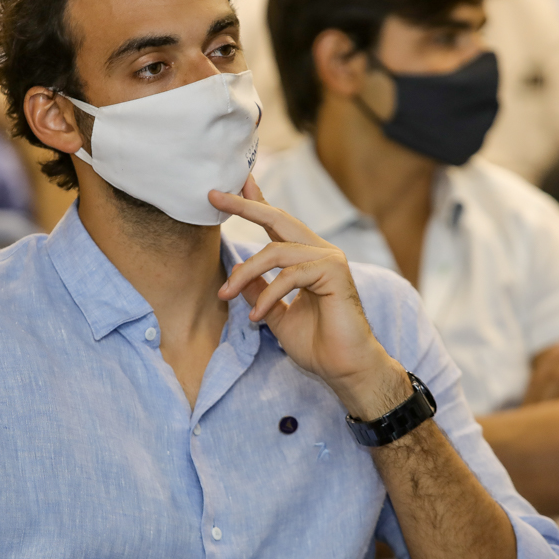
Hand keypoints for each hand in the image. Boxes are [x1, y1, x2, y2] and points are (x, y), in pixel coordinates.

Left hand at [211, 176, 411, 419]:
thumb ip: (257, 290)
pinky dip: (267, 296)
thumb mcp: (274, 314)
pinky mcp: (334, 272)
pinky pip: (289, 275)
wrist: (344, 369)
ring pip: (275, 252)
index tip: (227, 189)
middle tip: (214, 196)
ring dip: (245, 273)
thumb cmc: (317, 345)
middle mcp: (319, 252)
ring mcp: (329, 259)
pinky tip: (257, 317)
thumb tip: (235, 272)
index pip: (276, 223)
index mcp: (305, 258)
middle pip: (277, 218)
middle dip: (243, 205)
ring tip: (225, 296)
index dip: (254, 202)